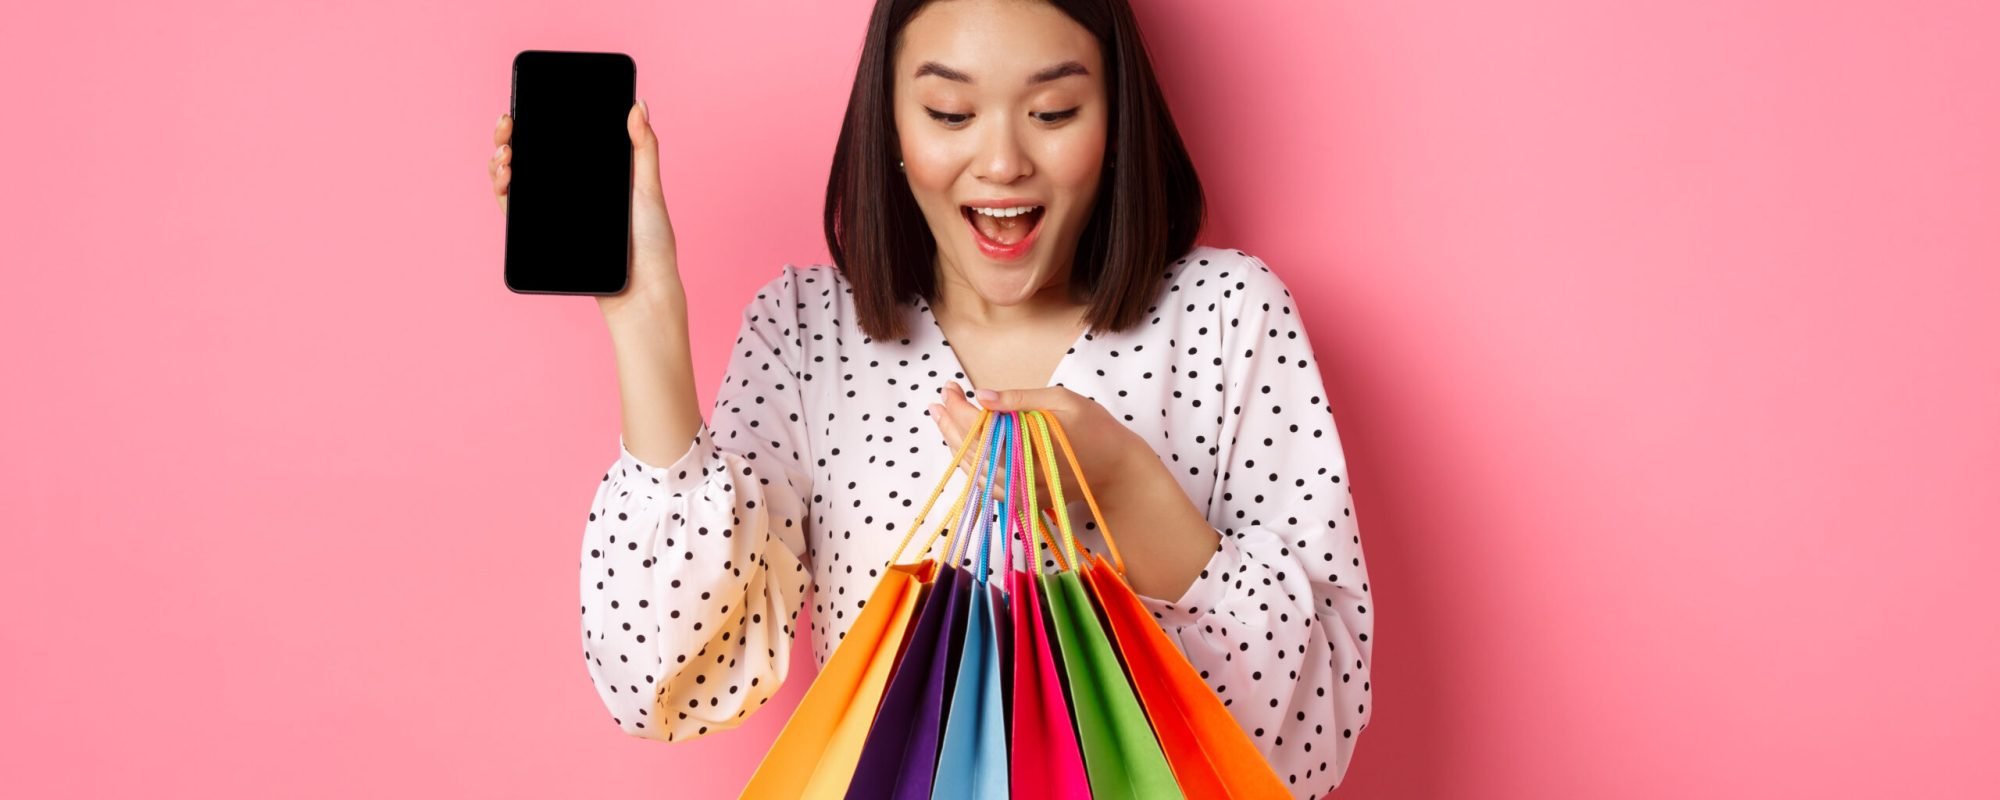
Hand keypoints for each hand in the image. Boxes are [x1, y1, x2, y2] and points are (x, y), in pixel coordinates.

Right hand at [489, 102, 684, 321]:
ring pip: (516, 179)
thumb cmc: (652, 242)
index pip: (556, 142)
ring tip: (506, 152)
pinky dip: (502, 190)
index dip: (535, 122)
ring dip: (499, 160)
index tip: (524, 104)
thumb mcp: (649, 188)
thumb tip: (637, 104)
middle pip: (529, 156)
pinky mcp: (543, 234)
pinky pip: (514, 210)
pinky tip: (506, 176)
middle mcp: (568, 192)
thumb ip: (643, 147)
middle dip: (508, 136)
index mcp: (590, 175)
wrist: (641, 289)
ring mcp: (553, 212)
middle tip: (507, 123)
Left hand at [926, 381, 1150, 526]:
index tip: (949, 387)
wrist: (1118, 472)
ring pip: (975, 470)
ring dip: (955, 444)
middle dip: (950, 423)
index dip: (959, 406)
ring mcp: (1020, 490)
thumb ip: (1020, 399)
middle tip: (938, 401)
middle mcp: (1019, 472)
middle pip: (971, 450)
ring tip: (943, 419)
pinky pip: (987, 485)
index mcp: (1027, 443)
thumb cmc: (1096, 431)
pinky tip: (963, 448)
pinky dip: (971, 466)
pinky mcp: (1024, 499)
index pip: (979, 426)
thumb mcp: (1063, 401)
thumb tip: (982, 396)